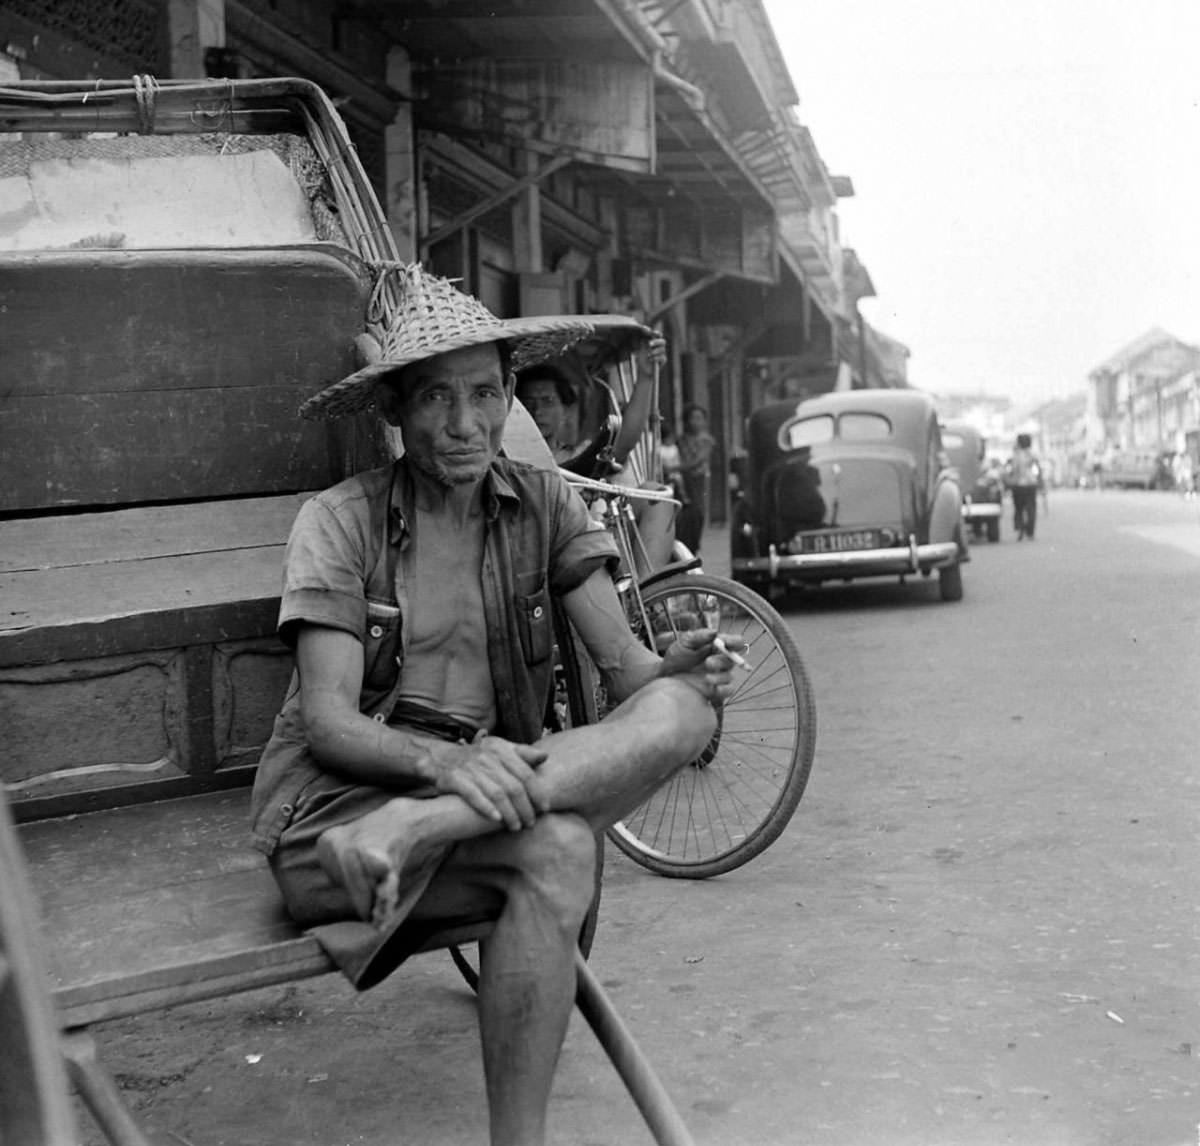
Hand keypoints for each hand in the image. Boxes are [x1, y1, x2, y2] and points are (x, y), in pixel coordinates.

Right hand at [425, 735, 548, 830]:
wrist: (440, 757)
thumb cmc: (478, 757)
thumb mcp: (499, 749)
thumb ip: (522, 753)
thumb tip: (545, 756)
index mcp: (501, 749)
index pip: (525, 773)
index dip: (537, 792)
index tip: (545, 808)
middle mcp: (487, 758)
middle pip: (513, 786)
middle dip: (525, 808)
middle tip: (531, 823)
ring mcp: (470, 768)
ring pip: (496, 793)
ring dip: (509, 813)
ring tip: (516, 827)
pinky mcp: (454, 778)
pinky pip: (472, 794)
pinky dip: (486, 807)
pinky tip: (496, 819)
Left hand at [639, 332, 666, 370]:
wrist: (642, 371)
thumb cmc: (639, 359)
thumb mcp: (639, 349)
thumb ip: (642, 340)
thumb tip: (646, 331)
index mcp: (653, 342)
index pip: (658, 335)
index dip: (657, 334)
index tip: (653, 333)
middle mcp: (658, 347)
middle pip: (663, 341)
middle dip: (656, 342)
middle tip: (649, 344)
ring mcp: (661, 354)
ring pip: (663, 349)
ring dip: (655, 351)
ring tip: (648, 355)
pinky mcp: (663, 361)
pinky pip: (663, 357)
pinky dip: (656, 358)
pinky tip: (650, 359)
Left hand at [656, 627, 745, 700]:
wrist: (666, 676)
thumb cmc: (677, 657)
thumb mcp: (684, 643)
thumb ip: (699, 636)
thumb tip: (715, 632)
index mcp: (717, 646)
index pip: (735, 642)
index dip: (734, 641)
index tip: (726, 643)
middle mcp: (721, 660)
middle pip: (734, 659)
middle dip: (722, 661)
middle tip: (708, 663)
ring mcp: (720, 675)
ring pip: (730, 676)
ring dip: (720, 677)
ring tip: (706, 678)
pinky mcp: (717, 689)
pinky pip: (728, 690)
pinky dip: (723, 690)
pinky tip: (713, 688)